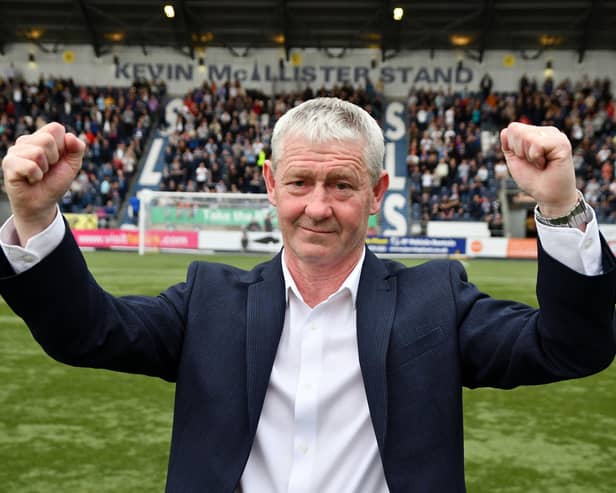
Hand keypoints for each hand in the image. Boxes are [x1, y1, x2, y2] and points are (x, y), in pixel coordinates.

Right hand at [2, 122, 85, 244]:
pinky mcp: (9, 164)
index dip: (63, 146)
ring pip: (38, 152)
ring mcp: (15, 151)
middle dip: (54, 158)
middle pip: (47, 139)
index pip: (56, 128)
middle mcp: (26, 141)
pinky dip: (36, 176)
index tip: (58, 159)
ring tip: (39, 174)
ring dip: (44, 169)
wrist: (42, 203)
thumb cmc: (55, 182)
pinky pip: (29, 166)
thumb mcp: (72, 165)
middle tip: (48, 169)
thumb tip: (71, 136)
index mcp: (42, 137)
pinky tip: (31, 179)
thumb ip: (77, 148)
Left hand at [500, 122, 576, 216]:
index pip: (512, 128)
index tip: (525, 159)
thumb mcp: (515, 160)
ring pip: (527, 136)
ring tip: (540, 163)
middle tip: (533, 162)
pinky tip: (546, 163)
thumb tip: (504, 130)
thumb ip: (508, 145)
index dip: (512, 147)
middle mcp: (546, 131)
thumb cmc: (533, 179)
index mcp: (536, 133)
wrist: (548, 195)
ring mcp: (555, 135)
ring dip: (528, 155)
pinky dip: (536, 158)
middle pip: (516, 130)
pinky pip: (537, 144)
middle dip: (519, 151)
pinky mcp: (562, 143)